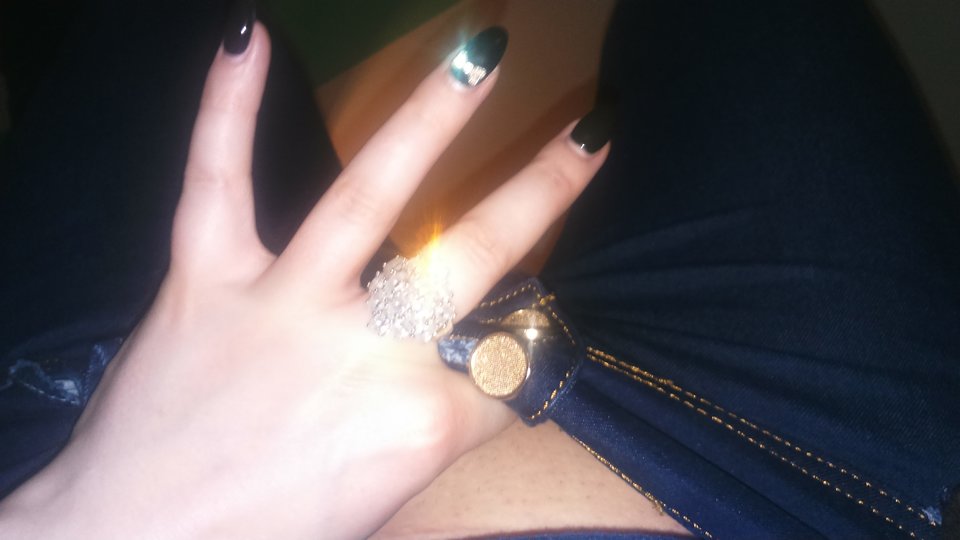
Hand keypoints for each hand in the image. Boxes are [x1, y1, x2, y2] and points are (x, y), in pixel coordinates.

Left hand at [0, 23, 606, 538]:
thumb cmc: (264, 534)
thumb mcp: (382, 501)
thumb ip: (434, 426)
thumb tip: (469, 369)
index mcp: (424, 424)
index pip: (503, 369)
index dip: (508, 365)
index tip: (499, 360)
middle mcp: (368, 354)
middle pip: (475, 261)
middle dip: (543, 192)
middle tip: (589, 134)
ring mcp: (284, 307)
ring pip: (364, 200)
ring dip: (428, 118)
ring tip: (479, 52)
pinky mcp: (205, 281)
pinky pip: (216, 184)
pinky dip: (224, 110)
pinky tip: (246, 37)